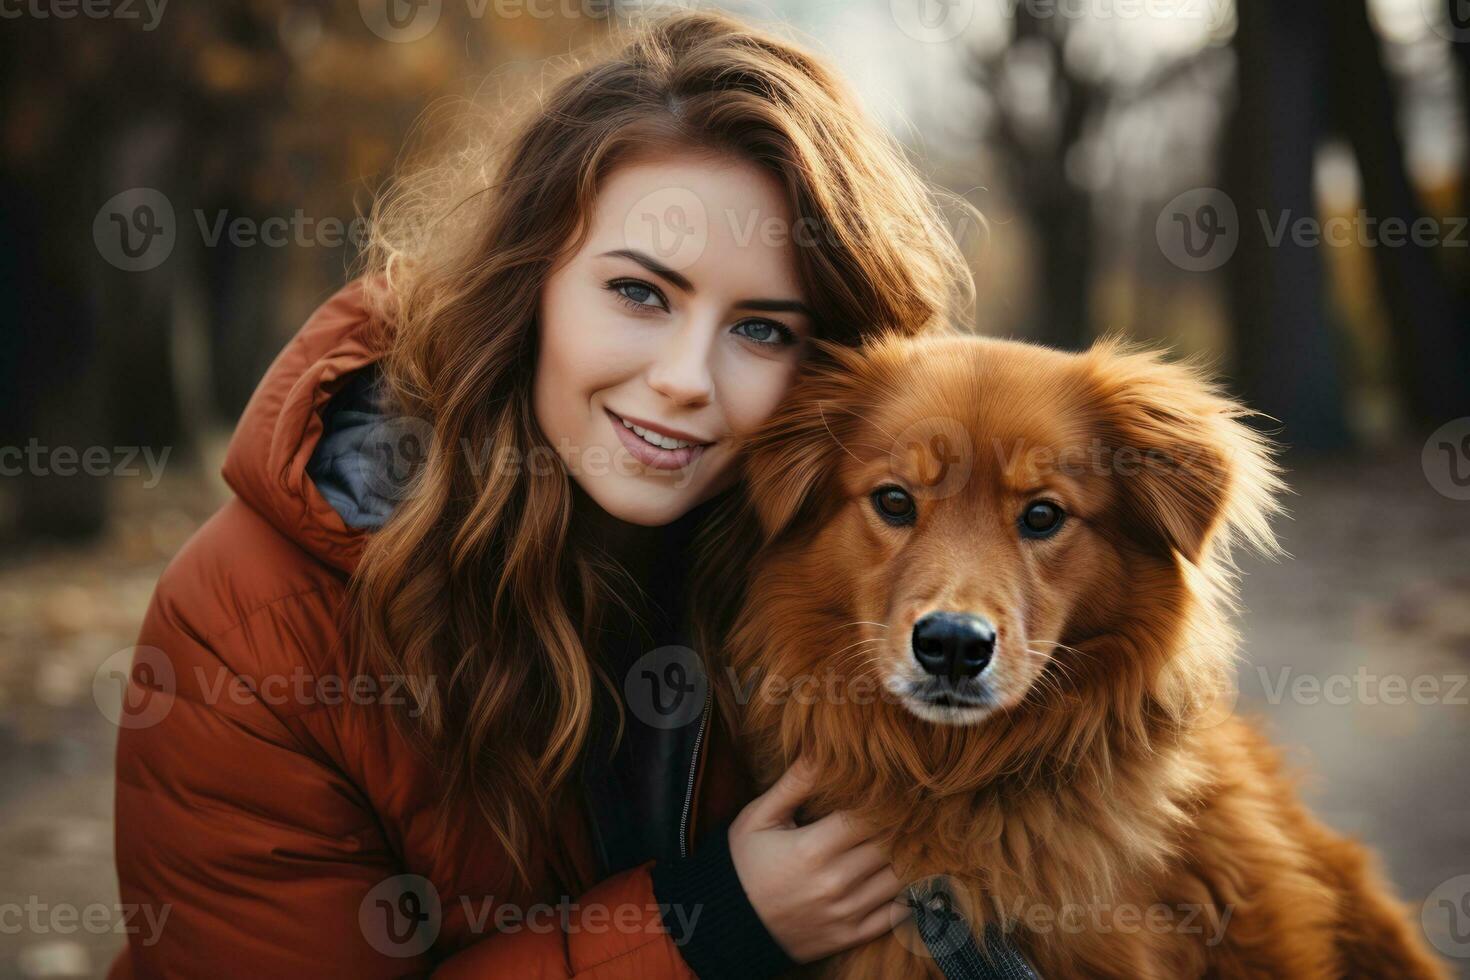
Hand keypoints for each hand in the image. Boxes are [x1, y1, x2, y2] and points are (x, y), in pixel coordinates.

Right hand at [727, 757, 907, 963]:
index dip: (888, 800)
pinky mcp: (850, 936)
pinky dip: (907, 896)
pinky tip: (903, 876)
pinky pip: (896, 916)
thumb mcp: (759, 818)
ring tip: (906, 839)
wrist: (727, 925)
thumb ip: (795, 784)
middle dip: (900, 826)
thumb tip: (821, 747)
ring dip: (906, 857)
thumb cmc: (742, 863)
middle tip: (908, 810)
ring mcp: (845, 913)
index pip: (872, 817)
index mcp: (812, 848)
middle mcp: (835, 882)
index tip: (893, 789)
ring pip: (898, 878)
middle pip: (890, 845)